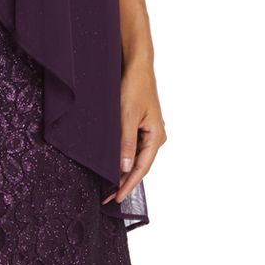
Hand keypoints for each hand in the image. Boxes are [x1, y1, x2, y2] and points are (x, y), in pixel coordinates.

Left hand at [106, 54, 163, 205]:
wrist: (137, 66)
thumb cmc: (134, 87)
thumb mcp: (127, 117)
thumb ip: (126, 144)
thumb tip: (125, 168)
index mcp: (156, 136)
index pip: (142, 168)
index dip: (129, 185)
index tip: (117, 198)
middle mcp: (156, 137)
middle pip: (140, 166)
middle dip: (125, 182)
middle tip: (108, 197)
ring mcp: (149, 132)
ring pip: (136, 158)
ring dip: (124, 172)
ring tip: (108, 186)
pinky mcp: (141, 127)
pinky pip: (133, 148)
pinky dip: (124, 159)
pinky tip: (114, 166)